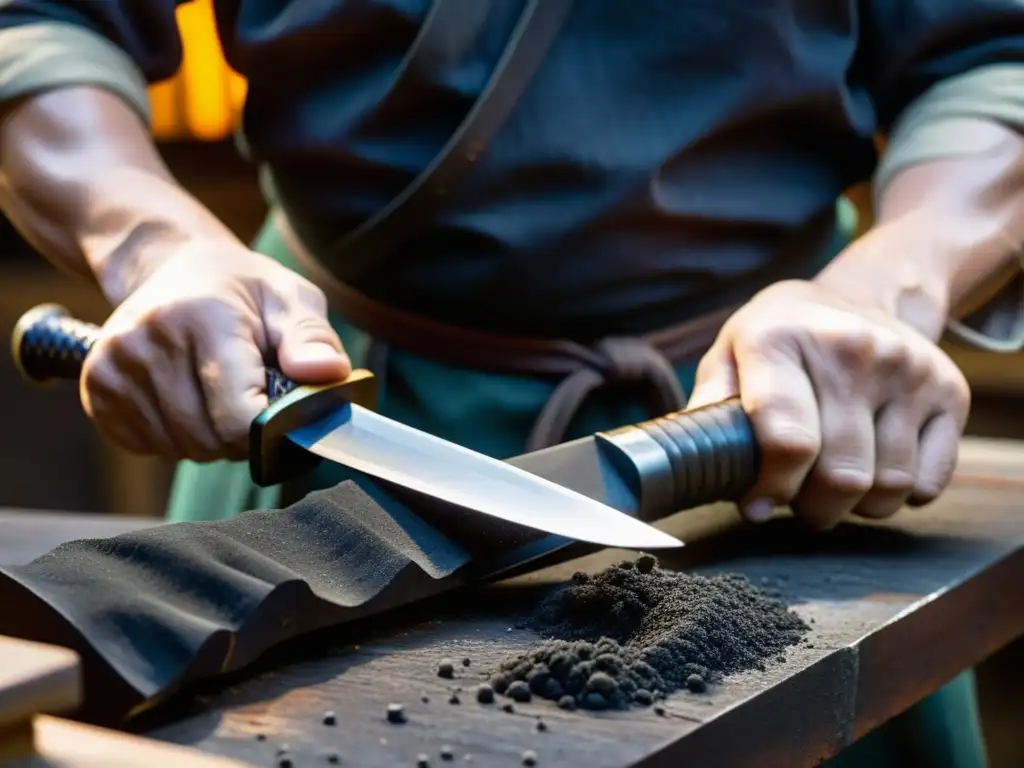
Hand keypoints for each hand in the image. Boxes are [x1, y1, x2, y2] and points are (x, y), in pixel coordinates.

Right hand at [80, 240, 350, 460]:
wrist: (171, 267)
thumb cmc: (242, 290)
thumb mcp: (290, 298)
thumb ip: (312, 339)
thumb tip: (329, 373)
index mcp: (203, 318)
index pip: (237, 417)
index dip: (268, 429)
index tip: (281, 411)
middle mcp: (148, 341)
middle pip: (209, 440)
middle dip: (241, 435)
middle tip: (251, 398)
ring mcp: (114, 367)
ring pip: (180, 449)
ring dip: (210, 438)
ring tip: (217, 393)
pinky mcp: (97, 389)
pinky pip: (150, 448)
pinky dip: (177, 437)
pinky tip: (187, 398)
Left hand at [687, 279, 969, 529]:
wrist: (864, 294)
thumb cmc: (781, 340)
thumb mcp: (731, 354)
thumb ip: (707, 407)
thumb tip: (685, 465)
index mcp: (780, 340)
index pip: (788, 441)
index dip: (772, 489)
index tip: (758, 504)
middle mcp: (850, 349)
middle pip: (841, 475)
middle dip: (813, 507)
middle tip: (800, 499)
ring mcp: (907, 369)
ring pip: (889, 486)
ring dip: (857, 506)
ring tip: (833, 485)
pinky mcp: (949, 389)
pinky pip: (929, 482)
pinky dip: (901, 495)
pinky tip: (875, 468)